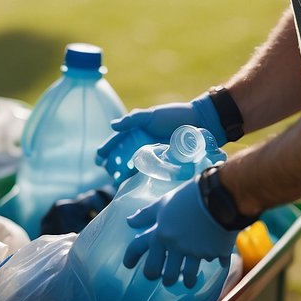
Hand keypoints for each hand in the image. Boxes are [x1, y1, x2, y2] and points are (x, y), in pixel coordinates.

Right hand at [95, 94, 224, 178]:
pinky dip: (140, 177)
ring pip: (134, 165)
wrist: (202, 123)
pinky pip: (149, 171)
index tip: (98, 158)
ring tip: (116, 181)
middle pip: (123, 155)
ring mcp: (153, 153)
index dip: (108, 149)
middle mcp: (143, 142)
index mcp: (138, 130)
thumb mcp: (153, 115)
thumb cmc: (176, 116)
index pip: (118, 141)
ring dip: (124, 172)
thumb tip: (113, 126)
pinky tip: (134, 184)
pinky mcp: (164, 163)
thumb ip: (133, 120)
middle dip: (113, 164)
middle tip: (107, 172)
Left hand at [123, 177, 236, 288]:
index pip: (138, 248)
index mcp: (160, 233)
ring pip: (188, 275)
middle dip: (164, 278)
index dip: (130, 258)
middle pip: (164, 272)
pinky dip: (217, 262)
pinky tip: (219, 263)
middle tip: (164, 278)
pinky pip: (216, 262)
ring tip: (188, 282)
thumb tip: (129, 221)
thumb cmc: (188, 196)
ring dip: (188, 280)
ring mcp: (196, 251)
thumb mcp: (163, 202)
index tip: (128, 266)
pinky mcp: (215, 252)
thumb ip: (146, 214)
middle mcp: (176, 246)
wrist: (219, 195)